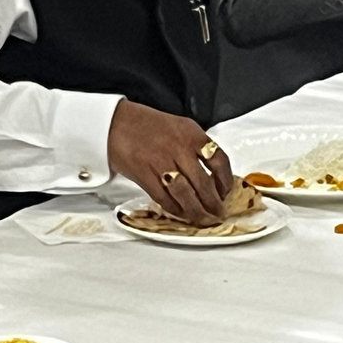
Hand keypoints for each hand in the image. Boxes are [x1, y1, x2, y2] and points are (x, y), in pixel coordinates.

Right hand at [106, 100, 233, 225]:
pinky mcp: (145, 176)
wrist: (116, 123)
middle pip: (205, 184)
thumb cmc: (147, 125)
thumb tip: (214, 174)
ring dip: (198, 213)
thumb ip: (197, 147)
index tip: (226, 192)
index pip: (220, 161)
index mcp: (191, 134)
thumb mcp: (179, 127)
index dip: (226, 182)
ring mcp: (162, 163)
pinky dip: (176, 211)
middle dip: (214, 204)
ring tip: (204, 219)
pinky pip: (166, 200)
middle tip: (218, 213)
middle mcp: (179, 148)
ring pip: (187, 197)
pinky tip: (182, 214)